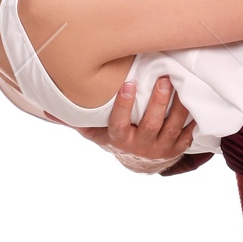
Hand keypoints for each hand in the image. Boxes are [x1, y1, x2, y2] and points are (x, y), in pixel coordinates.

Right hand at [77, 74, 194, 173]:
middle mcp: (140, 146)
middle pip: (151, 124)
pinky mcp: (176, 148)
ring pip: (172, 128)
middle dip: (158, 102)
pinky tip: (195, 102)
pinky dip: (192, 120)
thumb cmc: (114, 138)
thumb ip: (78, 119)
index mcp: (119, 140)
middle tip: (164, 79)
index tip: (128, 84)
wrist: (139, 162)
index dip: (123, 105)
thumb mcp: (95, 132)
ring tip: (181, 85)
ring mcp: (160, 149)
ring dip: (178, 107)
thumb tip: (47, 110)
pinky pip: (187, 134)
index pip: (119, 122)